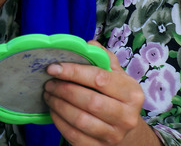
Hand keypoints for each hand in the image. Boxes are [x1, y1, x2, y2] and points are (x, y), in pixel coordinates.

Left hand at [43, 41, 157, 145]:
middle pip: (90, 101)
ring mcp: (114, 135)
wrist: (126, 130)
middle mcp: (127, 116)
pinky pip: (74, 135)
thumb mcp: (116, 75)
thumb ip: (103, 58)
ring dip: (58, 105)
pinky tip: (53, 111)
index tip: (53, 67)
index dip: (74, 72)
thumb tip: (87, 45)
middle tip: (49, 82)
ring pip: (80, 120)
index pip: (99, 79)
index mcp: (131, 92)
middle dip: (64, 90)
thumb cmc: (116, 97)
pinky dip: (59, 122)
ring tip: (48, 94)